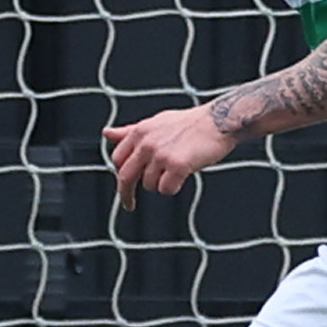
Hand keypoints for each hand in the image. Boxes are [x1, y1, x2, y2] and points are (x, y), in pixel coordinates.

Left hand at [104, 107, 236, 208]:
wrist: (219, 121)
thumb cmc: (190, 123)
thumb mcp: (156, 123)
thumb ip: (130, 131)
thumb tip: (106, 133)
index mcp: (140, 132)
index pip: (117, 159)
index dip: (123, 172)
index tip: (126, 183)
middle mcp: (147, 143)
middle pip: (125, 177)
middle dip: (126, 194)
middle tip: (129, 206)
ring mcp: (161, 155)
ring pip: (149, 185)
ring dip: (161, 184)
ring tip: (177, 171)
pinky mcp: (177, 166)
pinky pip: (166, 190)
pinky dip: (173, 188)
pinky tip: (184, 176)